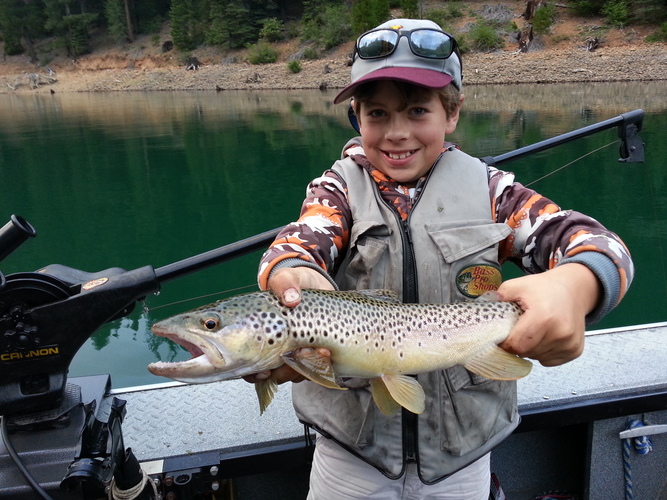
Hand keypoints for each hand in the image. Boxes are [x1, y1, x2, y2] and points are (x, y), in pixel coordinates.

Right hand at [243, 266, 334, 383]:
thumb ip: (285, 283)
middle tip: (301, 352)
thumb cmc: (295, 285)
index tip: (266, 371)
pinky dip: (317, 365)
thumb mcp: (287, 278)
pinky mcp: (309, 356)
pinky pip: (310, 371)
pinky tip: (325, 351)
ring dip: (304, 366)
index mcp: (254, 334)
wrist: (319, 287)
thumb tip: (291, 298)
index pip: (242, 365)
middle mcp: (269, 348)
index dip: (252, 374)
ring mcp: (289, 354)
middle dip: (286, 369)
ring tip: (319, 349)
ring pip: (290, 375)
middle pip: (268, 375)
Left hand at [497, 263, 600, 366]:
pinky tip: (545, 336)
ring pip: (537, 358)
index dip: (505, 344)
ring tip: (533, 330)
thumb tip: (481, 311)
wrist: (574, 289)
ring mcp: (569, 344)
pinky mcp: (575, 350)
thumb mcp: (517, 286)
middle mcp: (559, 333)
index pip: (516, 346)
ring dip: (530, 349)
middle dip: (518, 345)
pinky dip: (543, 353)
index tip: (502, 336)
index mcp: (543, 317)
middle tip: (519, 329)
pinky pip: (549, 361)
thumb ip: (498, 298)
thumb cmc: (544, 288)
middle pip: (526, 353)